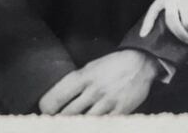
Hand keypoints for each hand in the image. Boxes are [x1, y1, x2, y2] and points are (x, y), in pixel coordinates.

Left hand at [38, 49, 158, 115]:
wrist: (142, 62)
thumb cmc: (113, 64)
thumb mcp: (92, 66)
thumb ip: (77, 81)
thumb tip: (60, 98)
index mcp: (85, 75)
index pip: (58, 95)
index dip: (47, 107)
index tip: (45, 112)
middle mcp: (95, 89)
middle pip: (68, 114)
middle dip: (58, 121)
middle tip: (54, 123)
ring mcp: (108, 101)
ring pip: (85, 121)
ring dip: (75, 125)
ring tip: (70, 125)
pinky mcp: (120, 110)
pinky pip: (104, 124)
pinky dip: (95, 126)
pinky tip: (90, 125)